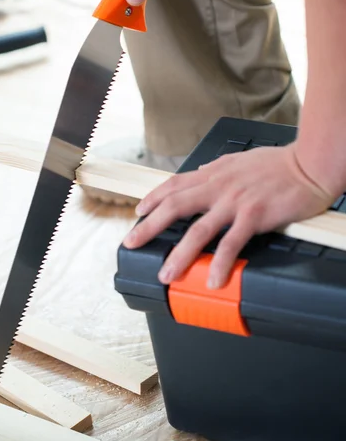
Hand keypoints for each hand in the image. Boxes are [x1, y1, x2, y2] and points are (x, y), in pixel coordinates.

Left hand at [123, 143, 333, 288]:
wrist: (308, 165)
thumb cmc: (278, 163)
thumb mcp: (239, 160)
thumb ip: (216, 169)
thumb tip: (200, 173)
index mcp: (215, 173)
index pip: (175, 184)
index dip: (153, 198)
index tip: (138, 211)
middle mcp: (219, 187)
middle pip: (175, 206)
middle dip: (150, 226)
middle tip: (132, 242)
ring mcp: (235, 202)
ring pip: (199, 230)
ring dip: (179, 253)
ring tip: (166, 273)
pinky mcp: (254, 216)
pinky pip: (233, 243)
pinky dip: (222, 263)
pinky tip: (213, 279)